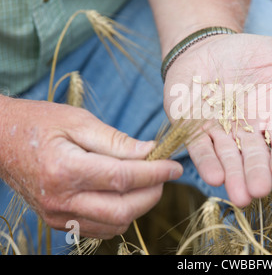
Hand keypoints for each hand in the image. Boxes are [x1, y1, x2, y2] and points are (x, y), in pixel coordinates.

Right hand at [0, 97, 182, 238]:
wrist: (0, 140)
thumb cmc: (40, 124)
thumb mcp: (79, 121)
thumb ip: (116, 141)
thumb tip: (150, 152)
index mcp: (65, 170)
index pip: (123, 179)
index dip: (155, 173)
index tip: (175, 166)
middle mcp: (61, 200)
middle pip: (123, 209)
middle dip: (153, 193)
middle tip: (163, 174)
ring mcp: (58, 215)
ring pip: (115, 224)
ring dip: (139, 206)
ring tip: (146, 182)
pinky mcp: (57, 222)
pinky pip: (100, 228)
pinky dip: (121, 215)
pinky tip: (126, 194)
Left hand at [163, 33, 271, 206]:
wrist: (206, 47)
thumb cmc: (249, 53)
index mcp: (271, 114)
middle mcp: (247, 128)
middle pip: (253, 154)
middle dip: (256, 172)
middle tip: (259, 192)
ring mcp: (219, 130)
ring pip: (227, 156)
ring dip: (232, 175)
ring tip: (238, 196)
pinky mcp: (192, 128)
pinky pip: (199, 147)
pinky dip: (206, 161)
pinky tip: (213, 177)